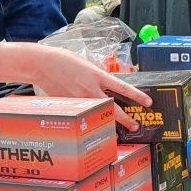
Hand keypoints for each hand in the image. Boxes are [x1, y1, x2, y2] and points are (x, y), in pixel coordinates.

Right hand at [0, 42, 150, 131]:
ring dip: (110, 123)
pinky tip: (96, 125)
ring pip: (100, 114)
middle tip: (136, 126)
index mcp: (97, 75)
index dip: (137, 96)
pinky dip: (92, 119)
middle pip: (113, 108)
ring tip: (119, 130)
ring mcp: (80, 99)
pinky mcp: (70, 105)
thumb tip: (107, 84)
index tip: (148, 102)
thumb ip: (98, 74)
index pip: (122, 88)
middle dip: (126, 119)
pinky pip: (85, 114)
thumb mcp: (86, 63)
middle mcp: (90, 89)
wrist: (41, 64)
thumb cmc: (63, 59)